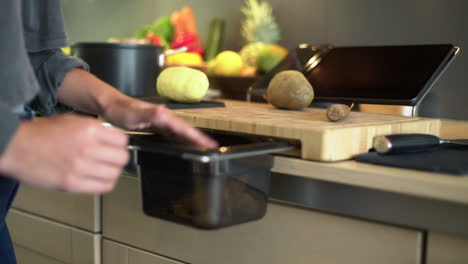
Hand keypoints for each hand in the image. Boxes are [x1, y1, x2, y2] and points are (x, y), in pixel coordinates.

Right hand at [0, 114, 128, 193]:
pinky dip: (105, 184)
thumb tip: (115, 139)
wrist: (17, 147)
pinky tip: (98, 179)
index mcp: (89, 129)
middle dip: (119, 158)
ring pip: (115, 174)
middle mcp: (87, 147)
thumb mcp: (73, 121)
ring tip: (105, 169)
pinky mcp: (73, 183)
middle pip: (122, 158)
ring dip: (113, 172)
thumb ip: (96, 130)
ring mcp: (80, 167)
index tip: (117, 146)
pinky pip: (103, 187)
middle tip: (113, 159)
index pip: (123, 141)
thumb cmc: (42, 134)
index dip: (121, 144)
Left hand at [103, 97, 217, 148]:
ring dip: (192, 140)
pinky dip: (181, 140)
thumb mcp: (135, 114)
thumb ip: (150, 113)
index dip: (198, 137)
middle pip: (186, 131)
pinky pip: (173, 135)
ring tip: (203, 149)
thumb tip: (163, 111)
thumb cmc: (121, 110)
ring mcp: (161, 122)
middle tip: (212, 149)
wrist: (111, 106)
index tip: (209, 144)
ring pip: (181, 133)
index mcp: (163, 116)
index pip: (185, 129)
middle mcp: (165, 118)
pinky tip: (183, 145)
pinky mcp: (156, 126)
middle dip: (200, 140)